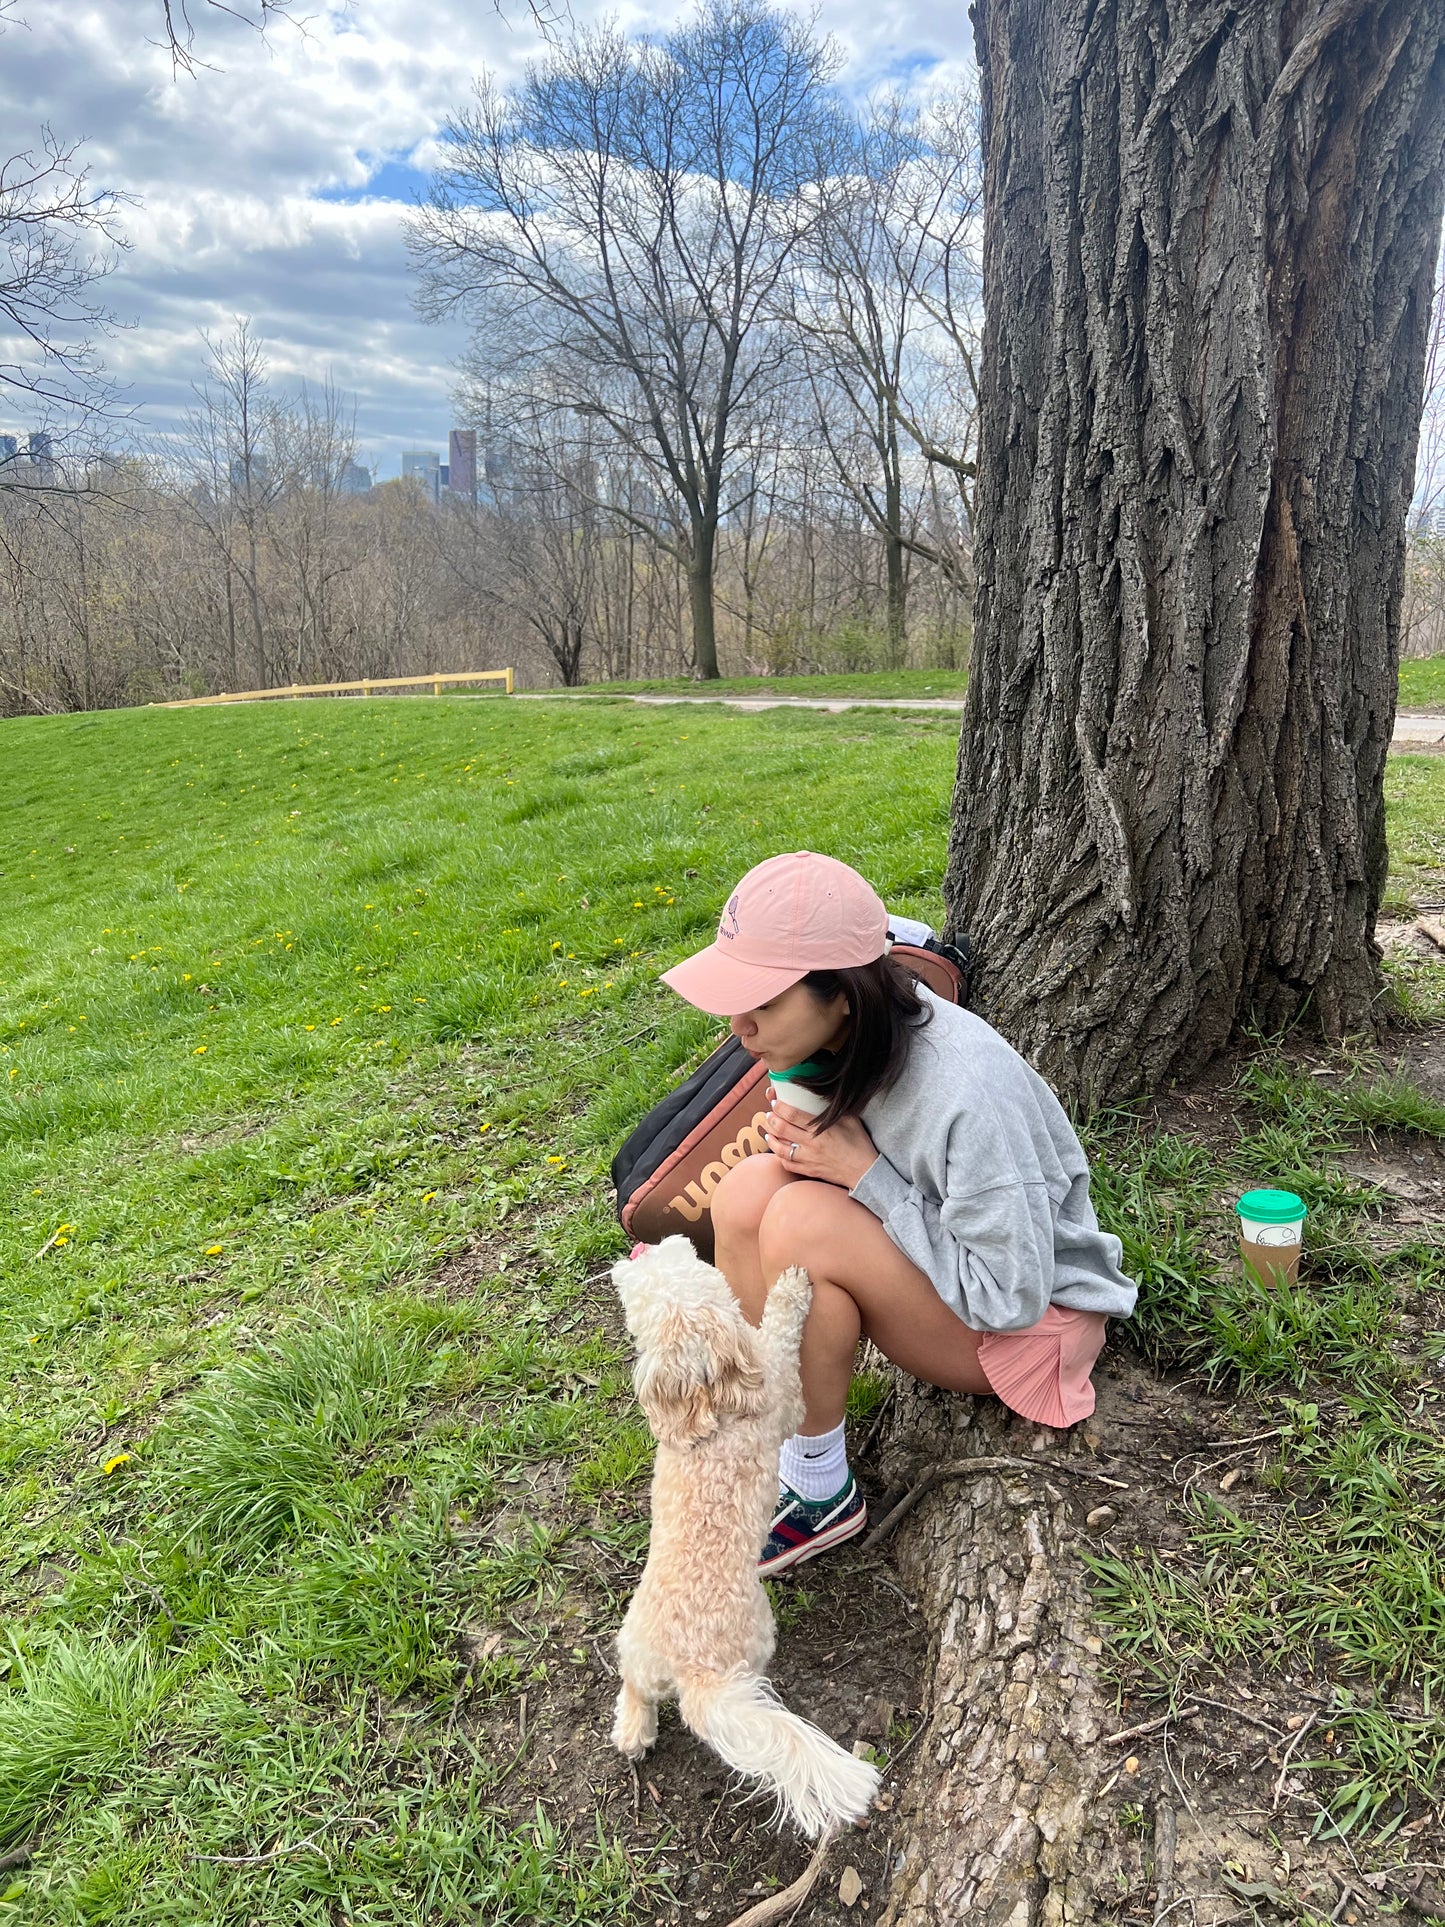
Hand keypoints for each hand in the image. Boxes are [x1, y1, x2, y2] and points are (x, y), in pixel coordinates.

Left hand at [762, 1096, 877, 1189]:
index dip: (779, 1106)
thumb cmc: (859, 1144)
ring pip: (780, 1149)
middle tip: (769, 1114)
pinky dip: (780, 1157)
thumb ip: (833, 1110)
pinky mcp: (809, 1171)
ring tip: (768, 1132)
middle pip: (782, 1129)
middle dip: (771, 1119)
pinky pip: (788, 1164)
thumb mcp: (850, 1120)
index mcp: (820, 1129)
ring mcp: (808, 1159)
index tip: (775, 1101)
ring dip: (771, 1139)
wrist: (865, 1172)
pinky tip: (779, 1150)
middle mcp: (811, 1144)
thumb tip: (822, 1096)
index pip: (792, 1114)